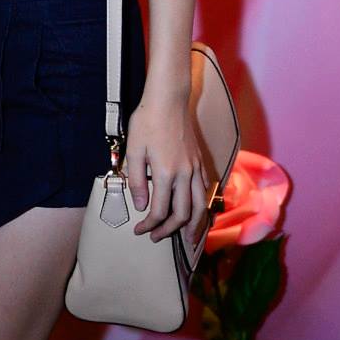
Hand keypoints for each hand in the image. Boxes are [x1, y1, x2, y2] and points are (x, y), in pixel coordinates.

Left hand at [125, 92, 206, 243]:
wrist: (168, 99)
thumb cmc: (147, 121)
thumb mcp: (134, 150)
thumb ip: (137, 181)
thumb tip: (140, 205)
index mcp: (166, 173)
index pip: (160, 211)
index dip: (149, 225)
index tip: (139, 230)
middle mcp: (185, 174)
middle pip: (182, 214)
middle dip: (169, 231)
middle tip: (156, 238)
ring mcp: (195, 168)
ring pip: (200, 206)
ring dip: (195, 226)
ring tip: (190, 240)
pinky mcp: (200, 161)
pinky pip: (206, 190)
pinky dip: (203, 206)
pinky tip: (199, 212)